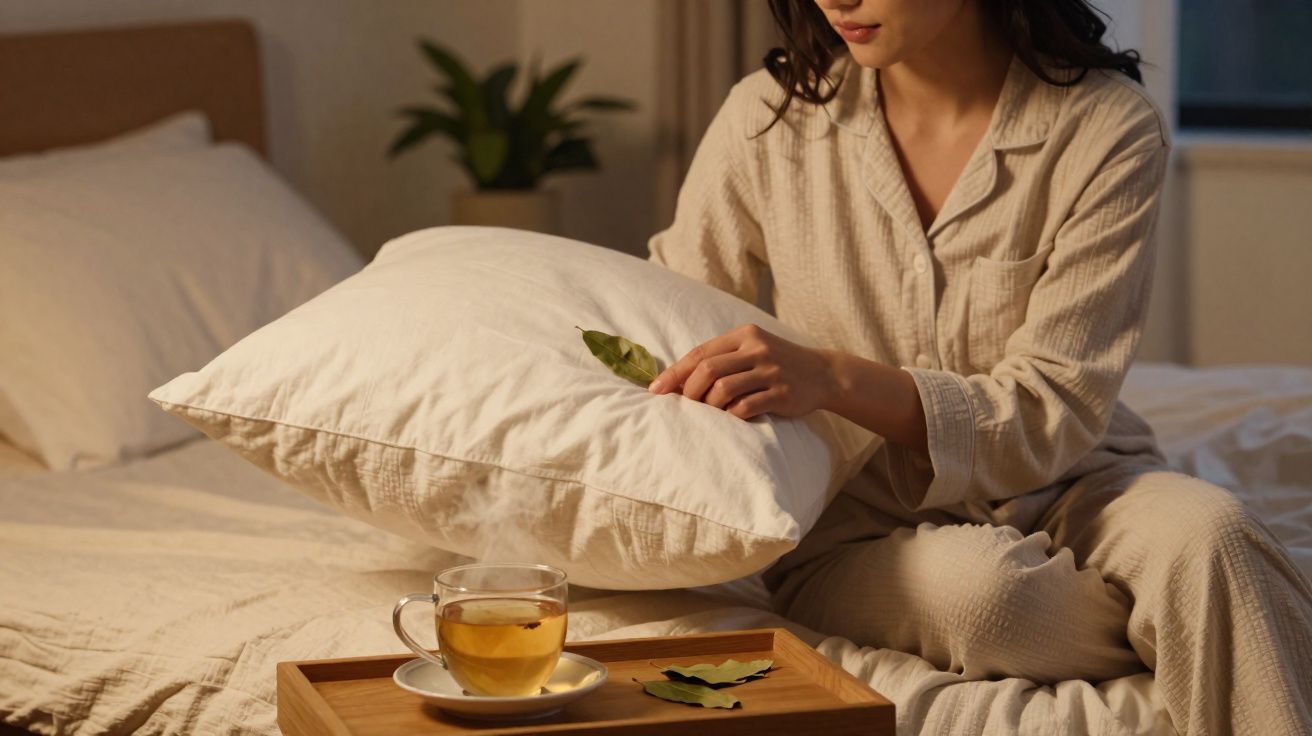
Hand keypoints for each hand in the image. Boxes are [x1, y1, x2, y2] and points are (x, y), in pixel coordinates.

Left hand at [648, 324, 837, 419]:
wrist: (823, 373)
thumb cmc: (778, 364)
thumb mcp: (753, 349)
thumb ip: (722, 358)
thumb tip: (679, 380)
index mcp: (744, 335)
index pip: (700, 353)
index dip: (674, 373)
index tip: (656, 390)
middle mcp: (757, 349)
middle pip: (708, 370)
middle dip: (688, 392)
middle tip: (682, 407)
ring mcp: (771, 371)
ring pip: (723, 389)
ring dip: (708, 406)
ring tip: (706, 415)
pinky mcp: (782, 393)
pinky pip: (746, 406)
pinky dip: (730, 416)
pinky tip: (728, 420)